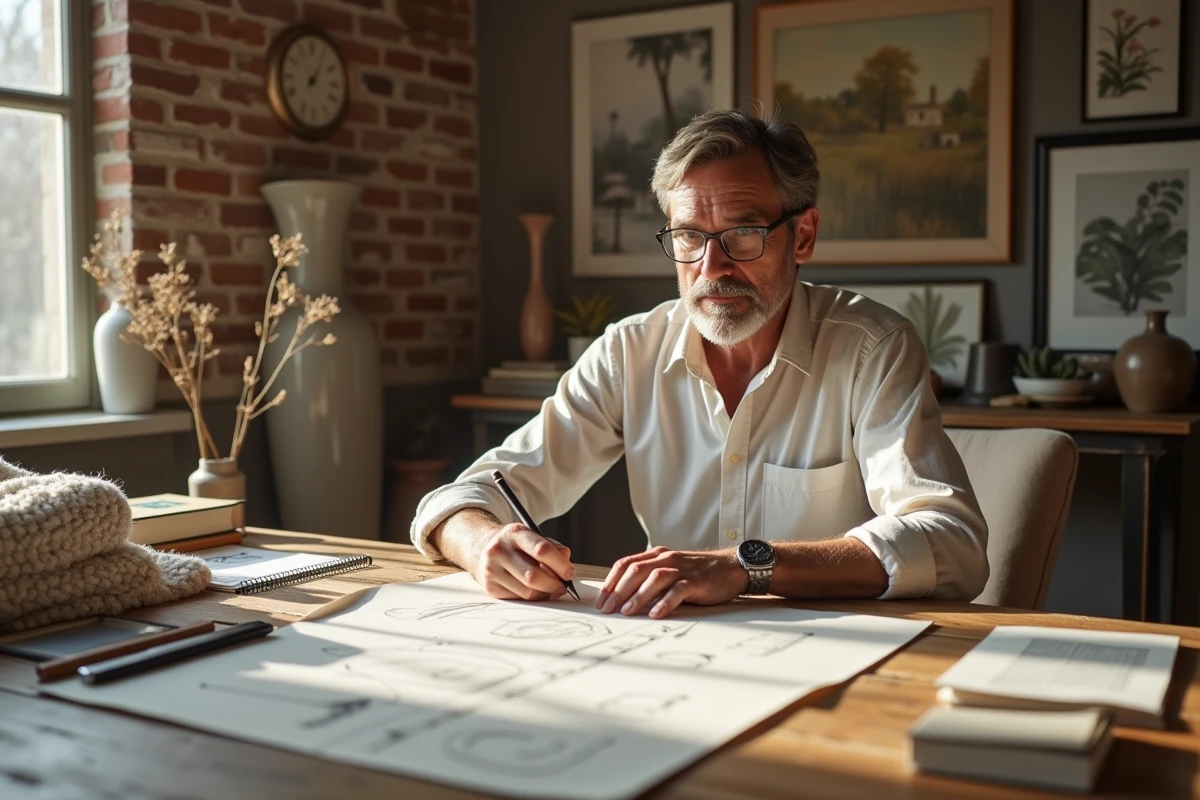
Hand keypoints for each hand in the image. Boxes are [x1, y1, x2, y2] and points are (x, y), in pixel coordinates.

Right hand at [467, 523, 574, 600]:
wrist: (482, 548)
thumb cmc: (516, 544)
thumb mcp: (532, 537)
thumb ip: (551, 547)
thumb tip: (567, 560)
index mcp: (514, 533)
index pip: (541, 549)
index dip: (560, 564)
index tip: (570, 573)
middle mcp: (499, 550)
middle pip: (533, 576)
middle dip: (554, 584)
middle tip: (563, 587)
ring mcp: (492, 569)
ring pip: (527, 592)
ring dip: (544, 594)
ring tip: (551, 589)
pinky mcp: (490, 587)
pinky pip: (518, 599)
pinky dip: (532, 598)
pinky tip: (535, 591)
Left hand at [595, 546, 746, 618]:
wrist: (731, 567)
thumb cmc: (698, 573)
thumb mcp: (670, 572)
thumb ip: (650, 580)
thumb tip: (624, 600)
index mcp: (657, 555)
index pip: (626, 564)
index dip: (611, 581)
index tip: (601, 600)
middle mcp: (666, 558)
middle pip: (636, 571)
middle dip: (618, 590)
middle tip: (607, 609)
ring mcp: (682, 569)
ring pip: (655, 578)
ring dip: (638, 595)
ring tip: (627, 611)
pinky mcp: (697, 581)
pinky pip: (678, 590)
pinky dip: (665, 602)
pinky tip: (656, 613)